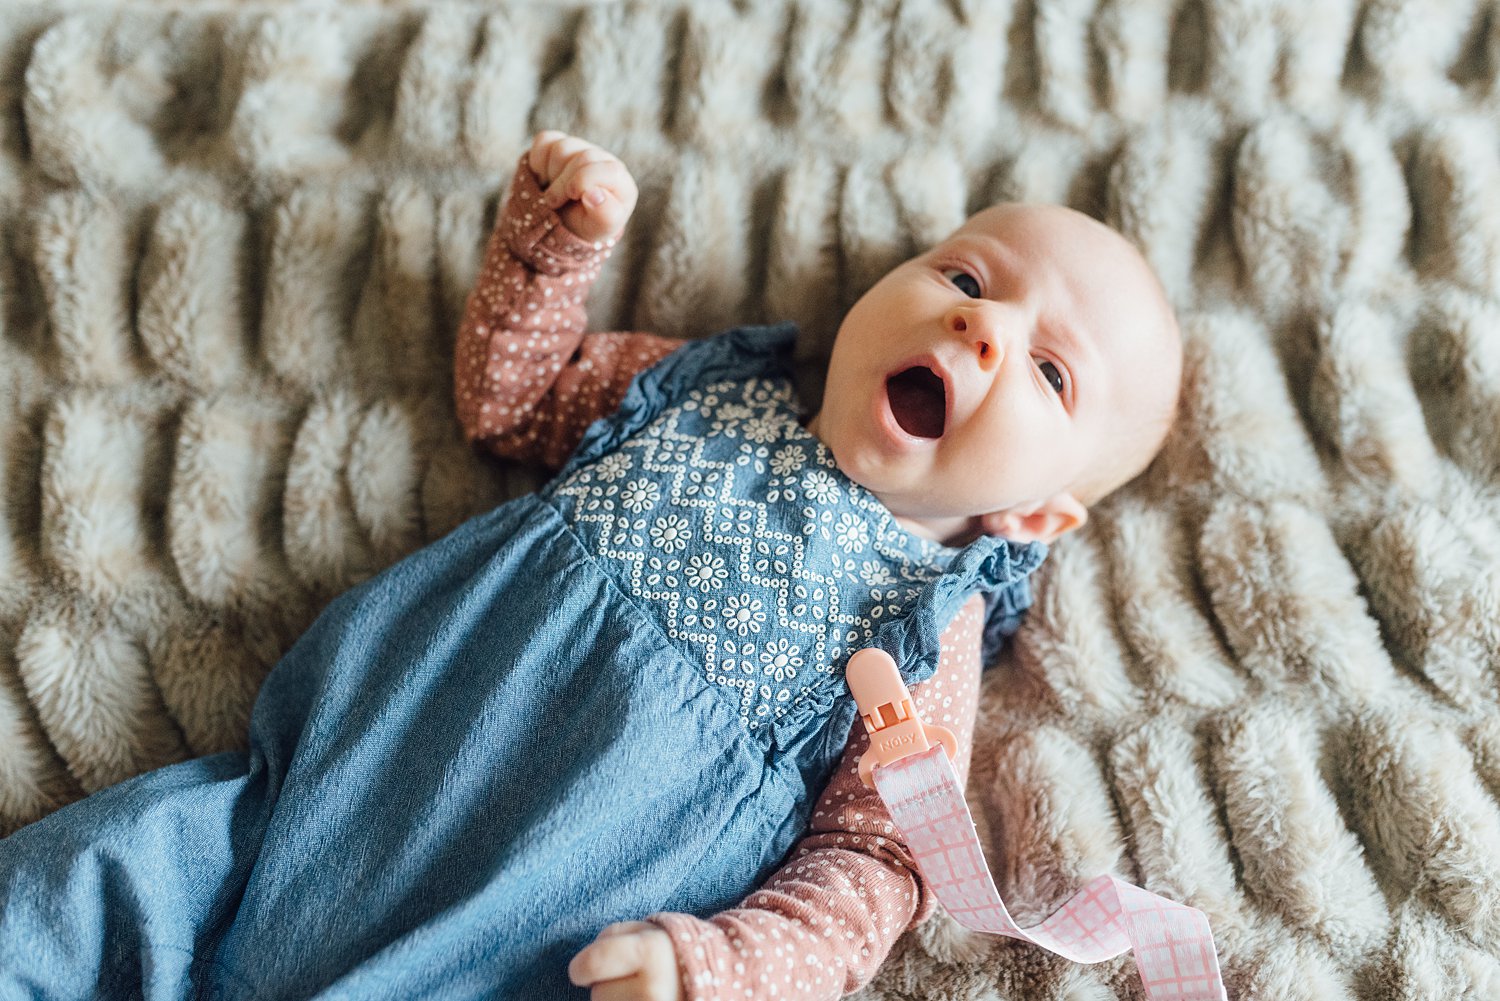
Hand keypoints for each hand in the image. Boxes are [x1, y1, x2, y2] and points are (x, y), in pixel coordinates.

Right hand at [527, 130, 638, 244]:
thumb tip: (594, 195)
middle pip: (584, 157)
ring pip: (562, 148)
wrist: (557, 220)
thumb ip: (605, 216)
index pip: (611, 170)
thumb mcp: (598, 229)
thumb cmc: (584, 224)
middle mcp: (601, 158)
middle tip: (554, 204)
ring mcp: (579, 147)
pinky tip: (544, 178)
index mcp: (619, 180)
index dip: (586, 181)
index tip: (573, 196)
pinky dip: (538, 162)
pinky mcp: (557, 141)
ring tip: (553, 193)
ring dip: (551, 175)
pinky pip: (544, 141)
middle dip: (563, 183)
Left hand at [568, 920, 682, 1000]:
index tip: (581, 970)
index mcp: (652, 954)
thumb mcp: (651, 929)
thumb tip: (583, 966)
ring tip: (643, 995)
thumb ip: (613, 936)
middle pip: (599, 994)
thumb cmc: (678, 951)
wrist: (724, 981)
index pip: (590, 965)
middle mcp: (653, 991)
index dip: (581, 967)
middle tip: (634, 980)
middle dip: (609, 986)